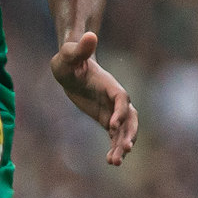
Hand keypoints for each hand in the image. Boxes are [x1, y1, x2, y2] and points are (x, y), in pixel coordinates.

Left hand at [50, 31, 137, 165]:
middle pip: (129, 117)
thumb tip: (89, 34)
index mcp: (109, 84)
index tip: (112, 125)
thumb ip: (80, 48)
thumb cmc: (69, 59)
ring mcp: (113, 110)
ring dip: (122, 145)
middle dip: (128, 134)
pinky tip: (110, 161)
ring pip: (125, 130)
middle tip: (124, 150)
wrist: (71, 67)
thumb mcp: (69, 54)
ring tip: (114, 162)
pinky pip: (115, 136)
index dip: (119, 110)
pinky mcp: (107, 118)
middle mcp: (116, 98)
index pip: (120, 98)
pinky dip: (115, 147)